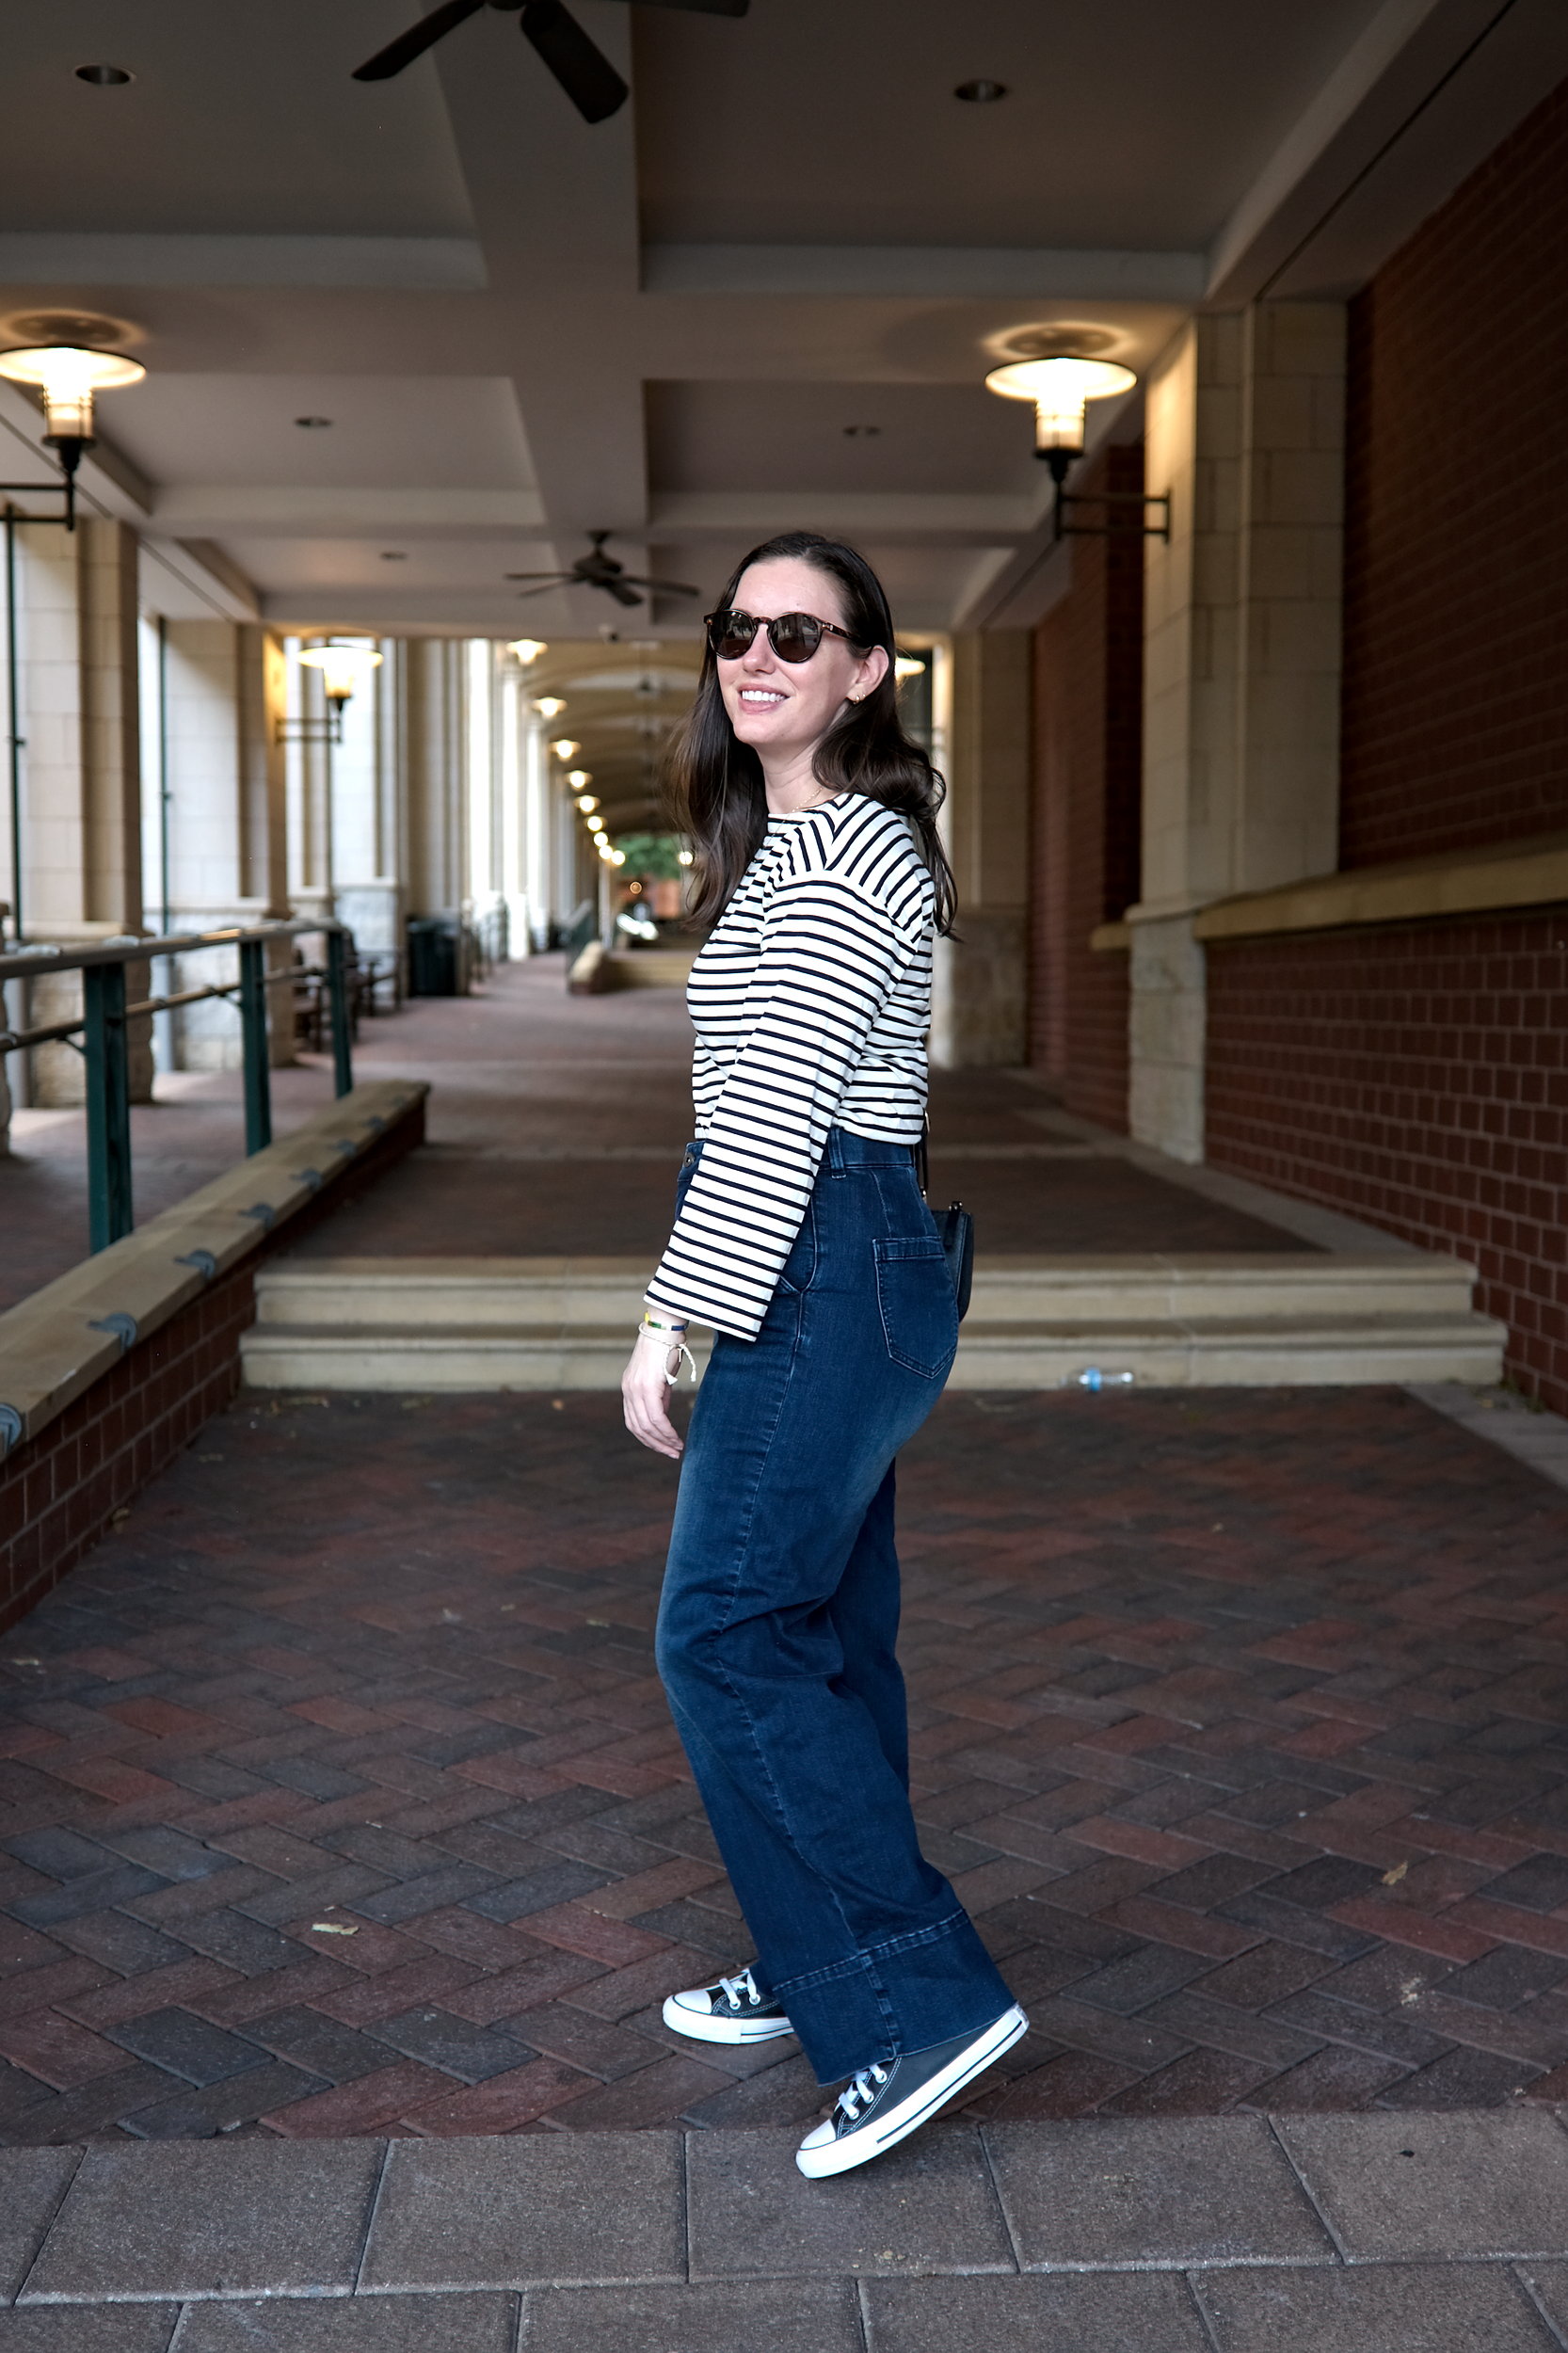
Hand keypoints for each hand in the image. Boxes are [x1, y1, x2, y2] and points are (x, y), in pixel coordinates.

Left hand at [622, 1331, 685, 1458]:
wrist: (665, 1326)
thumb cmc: (666, 1347)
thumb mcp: (660, 1375)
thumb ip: (659, 1395)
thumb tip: (662, 1414)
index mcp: (629, 1388)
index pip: (633, 1421)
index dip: (647, 1437)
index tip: (662, 1445)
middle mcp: (628, 1390)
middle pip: (638, 1427)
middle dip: (655, 1444)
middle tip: (672, 1453)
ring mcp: (636, 1389)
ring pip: (647, 1425)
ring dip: (662, 1440)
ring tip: (676, 1448)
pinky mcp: (647, 1387)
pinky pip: (656, 1417)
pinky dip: (666, 1431)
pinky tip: (676, 1437)